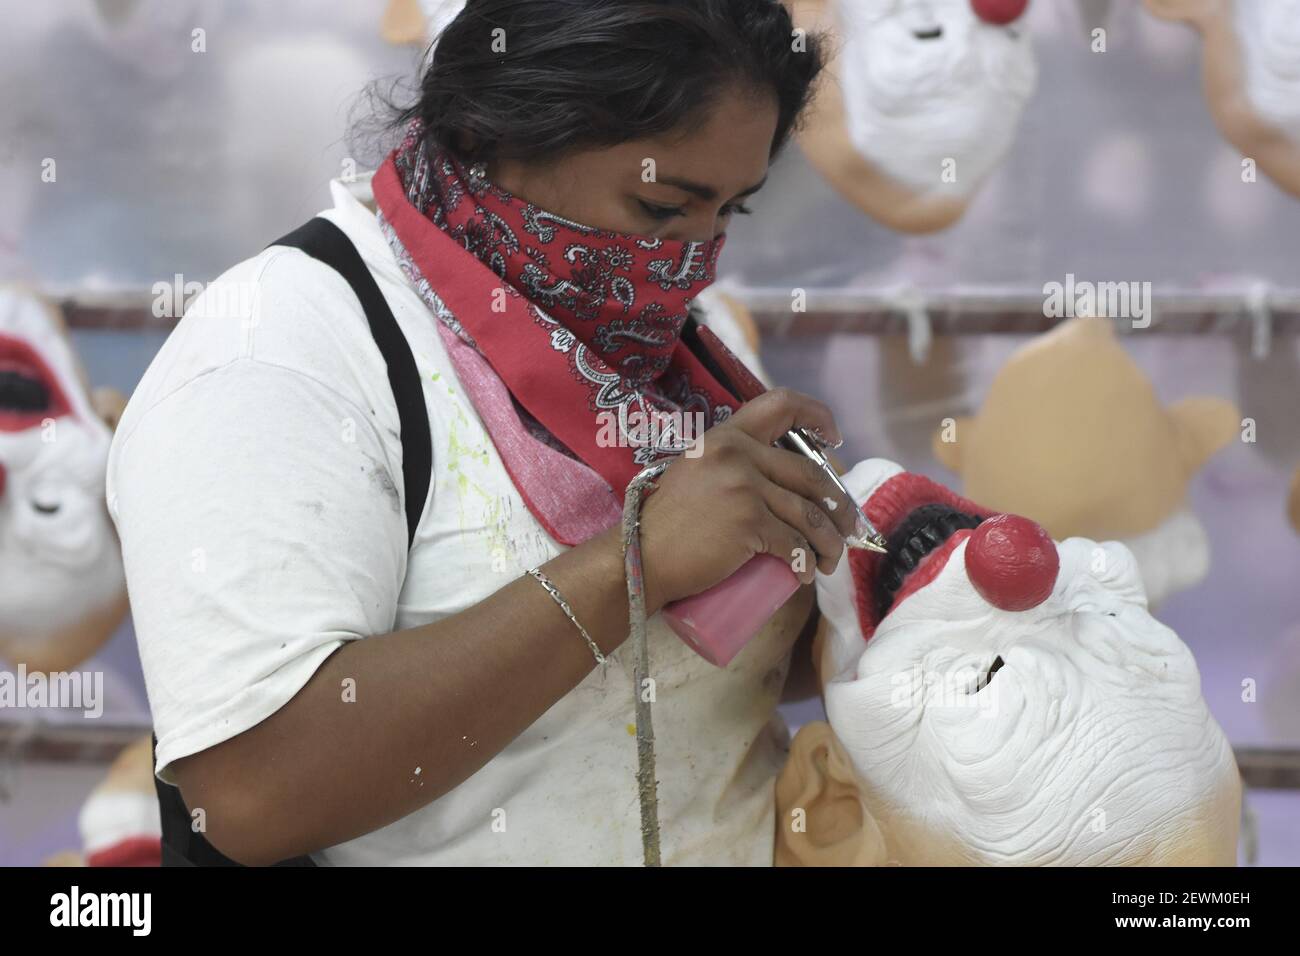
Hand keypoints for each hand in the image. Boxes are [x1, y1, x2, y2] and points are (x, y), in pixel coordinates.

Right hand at [637, 388, 862, 611]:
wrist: (641, 556)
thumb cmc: (668, 524)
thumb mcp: (696, 473)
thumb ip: (727, 463)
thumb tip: (775, 480)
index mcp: (725, 437)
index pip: (781, 405)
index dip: (817, 416)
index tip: (835, 440)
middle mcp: (736, 454)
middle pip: (809, 473)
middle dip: (837, 506)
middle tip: (844, 529)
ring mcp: (744, 487)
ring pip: (809, 513)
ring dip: (830, 542)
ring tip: (829, 560)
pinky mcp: (748, 522)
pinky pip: (795, 542)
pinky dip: (807, 562)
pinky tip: (807, 573)